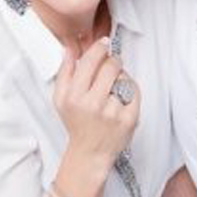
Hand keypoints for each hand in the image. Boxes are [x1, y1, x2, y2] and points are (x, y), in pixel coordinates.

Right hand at [53, 38, 139, 171]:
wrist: (90, 153)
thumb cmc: (77, 124)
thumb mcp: (61, 99)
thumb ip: (65, 72)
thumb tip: (70, 49)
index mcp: (75, 96)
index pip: (90, 61)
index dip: (99, 48)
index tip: (104, 43)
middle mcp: (93, 104)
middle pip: (111, 66)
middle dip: (113, 61)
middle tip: (111, 65)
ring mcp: (113, 112)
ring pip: (124, 78)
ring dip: (120, 77)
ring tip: (112, 88)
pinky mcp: (129, 118)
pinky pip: (135, 91)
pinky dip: (130, 90)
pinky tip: (121, 98)